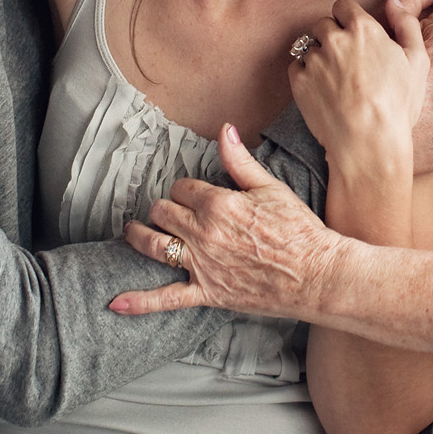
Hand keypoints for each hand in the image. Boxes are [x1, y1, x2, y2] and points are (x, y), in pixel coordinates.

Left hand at [111, 123, 341, 319]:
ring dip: (138, 236)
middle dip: (163, 209)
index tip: (193, 193)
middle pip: (164, 213)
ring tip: (131, 231)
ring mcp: (202, 265)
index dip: (185, 189)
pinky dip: (139, 302)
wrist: (317, 274)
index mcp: (218, 204)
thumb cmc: (299, 230)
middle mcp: (204, 233)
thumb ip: (240, 160)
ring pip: (154, 246)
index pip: (182, 188)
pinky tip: (115, 303)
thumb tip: (224, 130)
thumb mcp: (271, 187)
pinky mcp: (207, 293)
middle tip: (168, 211)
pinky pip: (166, 298)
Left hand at [287, 0, 427, 159]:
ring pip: (309, 46)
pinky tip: (322, 90)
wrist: (369, 143)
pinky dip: (305, 75)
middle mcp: (335, 39)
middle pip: (323, 24)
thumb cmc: (397, 105)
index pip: (343, 6)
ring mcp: (314, 60)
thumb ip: (406, 24)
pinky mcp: (299, 81)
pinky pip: (296, 67)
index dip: (347, 18)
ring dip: (319, 57)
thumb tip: (394, 3)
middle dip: (332, 36)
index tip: (352, 33)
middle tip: (345, 60)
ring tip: (335, 81)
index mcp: (363, 29)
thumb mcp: (417, 61)